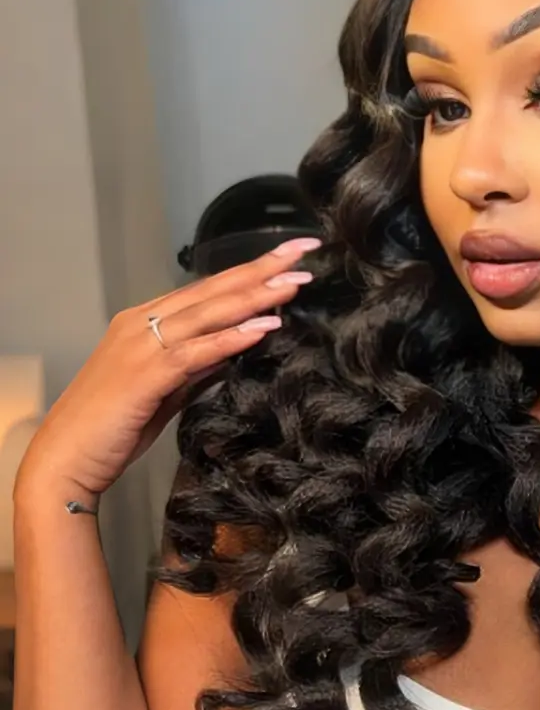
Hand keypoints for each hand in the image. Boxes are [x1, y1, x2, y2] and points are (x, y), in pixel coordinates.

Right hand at [16, 237, 322, 502]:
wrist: (66, 458)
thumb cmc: (113, 426)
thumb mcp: (168, 389)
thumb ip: (200, 365)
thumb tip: (237, 347)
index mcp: (145, 321)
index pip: (207, 289)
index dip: (249, 272)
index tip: (290, 258)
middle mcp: (141, 323)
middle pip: (212, 290)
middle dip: (261, 269)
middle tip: (304, 252)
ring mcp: (140, 345)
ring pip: (208, 312)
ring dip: (255, 296)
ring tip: (295, 283)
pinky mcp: (143, 374)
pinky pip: (196, 351)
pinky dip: (232, 337)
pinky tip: (265, 326)